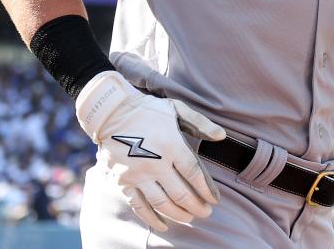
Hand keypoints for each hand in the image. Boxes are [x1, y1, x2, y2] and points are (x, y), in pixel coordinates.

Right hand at [75, 70, 225, 231]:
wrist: (111, 112)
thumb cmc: (148, 109)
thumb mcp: (176, 108)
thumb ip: (200, 123)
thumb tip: (222, 136)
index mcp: (171, 145)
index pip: (194, 174)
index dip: (207, 189)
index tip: (215, 199)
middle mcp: (155, 163)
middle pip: (181, 193)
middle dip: (196, 206)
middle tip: (206, 213)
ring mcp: (138, 174)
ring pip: (162, 203)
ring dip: (178, 214)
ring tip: (189, 217)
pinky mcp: (123, 182)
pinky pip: (139, 206)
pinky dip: (152, 218)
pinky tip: (164, 225)